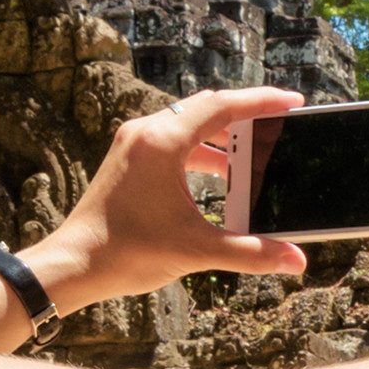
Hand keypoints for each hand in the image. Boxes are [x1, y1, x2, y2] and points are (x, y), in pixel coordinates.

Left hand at [30, 86, 304, 304]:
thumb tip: (295, 260)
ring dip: (223, 138)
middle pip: (207, 108)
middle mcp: (146, 133)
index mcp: (162, 143)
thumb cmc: (126, 253)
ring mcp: (133, 145)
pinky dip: (201, 152)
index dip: (262, 102)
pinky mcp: (128, 160)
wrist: (73, 265)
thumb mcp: (196, 250)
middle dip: (246, 115)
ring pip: (189, 124)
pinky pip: (174, 142)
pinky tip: (219, 176)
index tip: (293, 102)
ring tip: (253, 155)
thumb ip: (250, 253)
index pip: (222, 106)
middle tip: (279, 122)